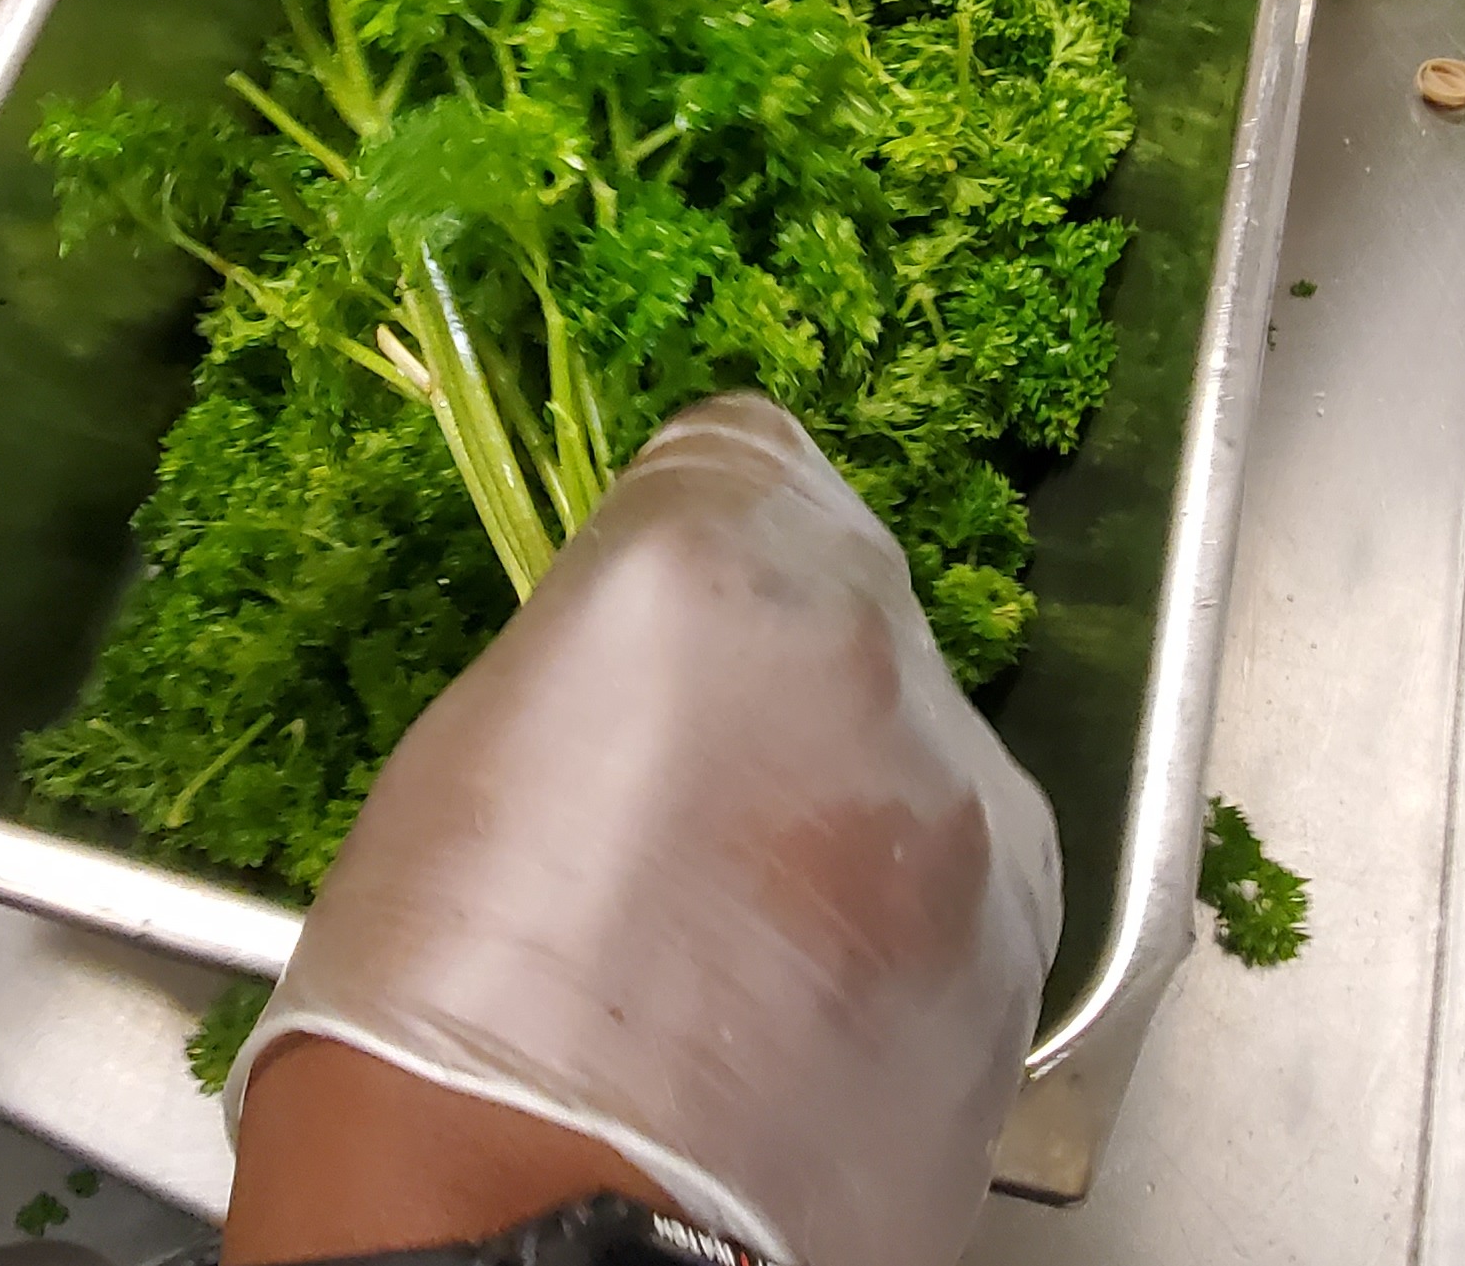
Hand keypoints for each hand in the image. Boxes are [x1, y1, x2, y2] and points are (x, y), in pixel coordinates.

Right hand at [224, 395, 1062, 1265]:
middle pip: (846, 584)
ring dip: (845, 774)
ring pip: (914, 728)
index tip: (661, 575)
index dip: (692, 511)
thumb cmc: (440, 1015)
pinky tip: (802, 991)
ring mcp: (967, 809)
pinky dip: (893, 891)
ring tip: (740, 907)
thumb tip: (665, 626)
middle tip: (684, 771)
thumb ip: (612, 636)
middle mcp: (874, 657)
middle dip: (776, 647)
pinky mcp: (1024, 949)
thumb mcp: (470, 746)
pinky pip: (960, 862)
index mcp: (710, 571)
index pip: (743, 449)